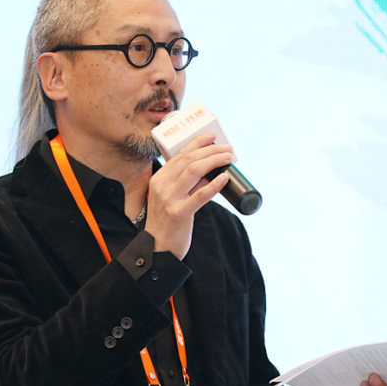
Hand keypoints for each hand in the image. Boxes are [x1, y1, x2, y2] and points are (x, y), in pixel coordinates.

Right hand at [144, 134, 232, 259]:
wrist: (158, 248)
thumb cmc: (167, 224)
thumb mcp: (171, 199)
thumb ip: (187, 186)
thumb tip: (209, 173)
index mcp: (159, 180)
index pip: (179, 155)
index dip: (197, 143)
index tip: (212, 137)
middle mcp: (162, 186)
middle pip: (188, 159)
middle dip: (210, 150)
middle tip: (227, 148)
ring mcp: (169, 199)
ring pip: (194, 171)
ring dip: (214, 160)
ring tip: (228, 157)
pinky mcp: (179, 213)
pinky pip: (200, 195)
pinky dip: (214, 184)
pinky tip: (224, 177)